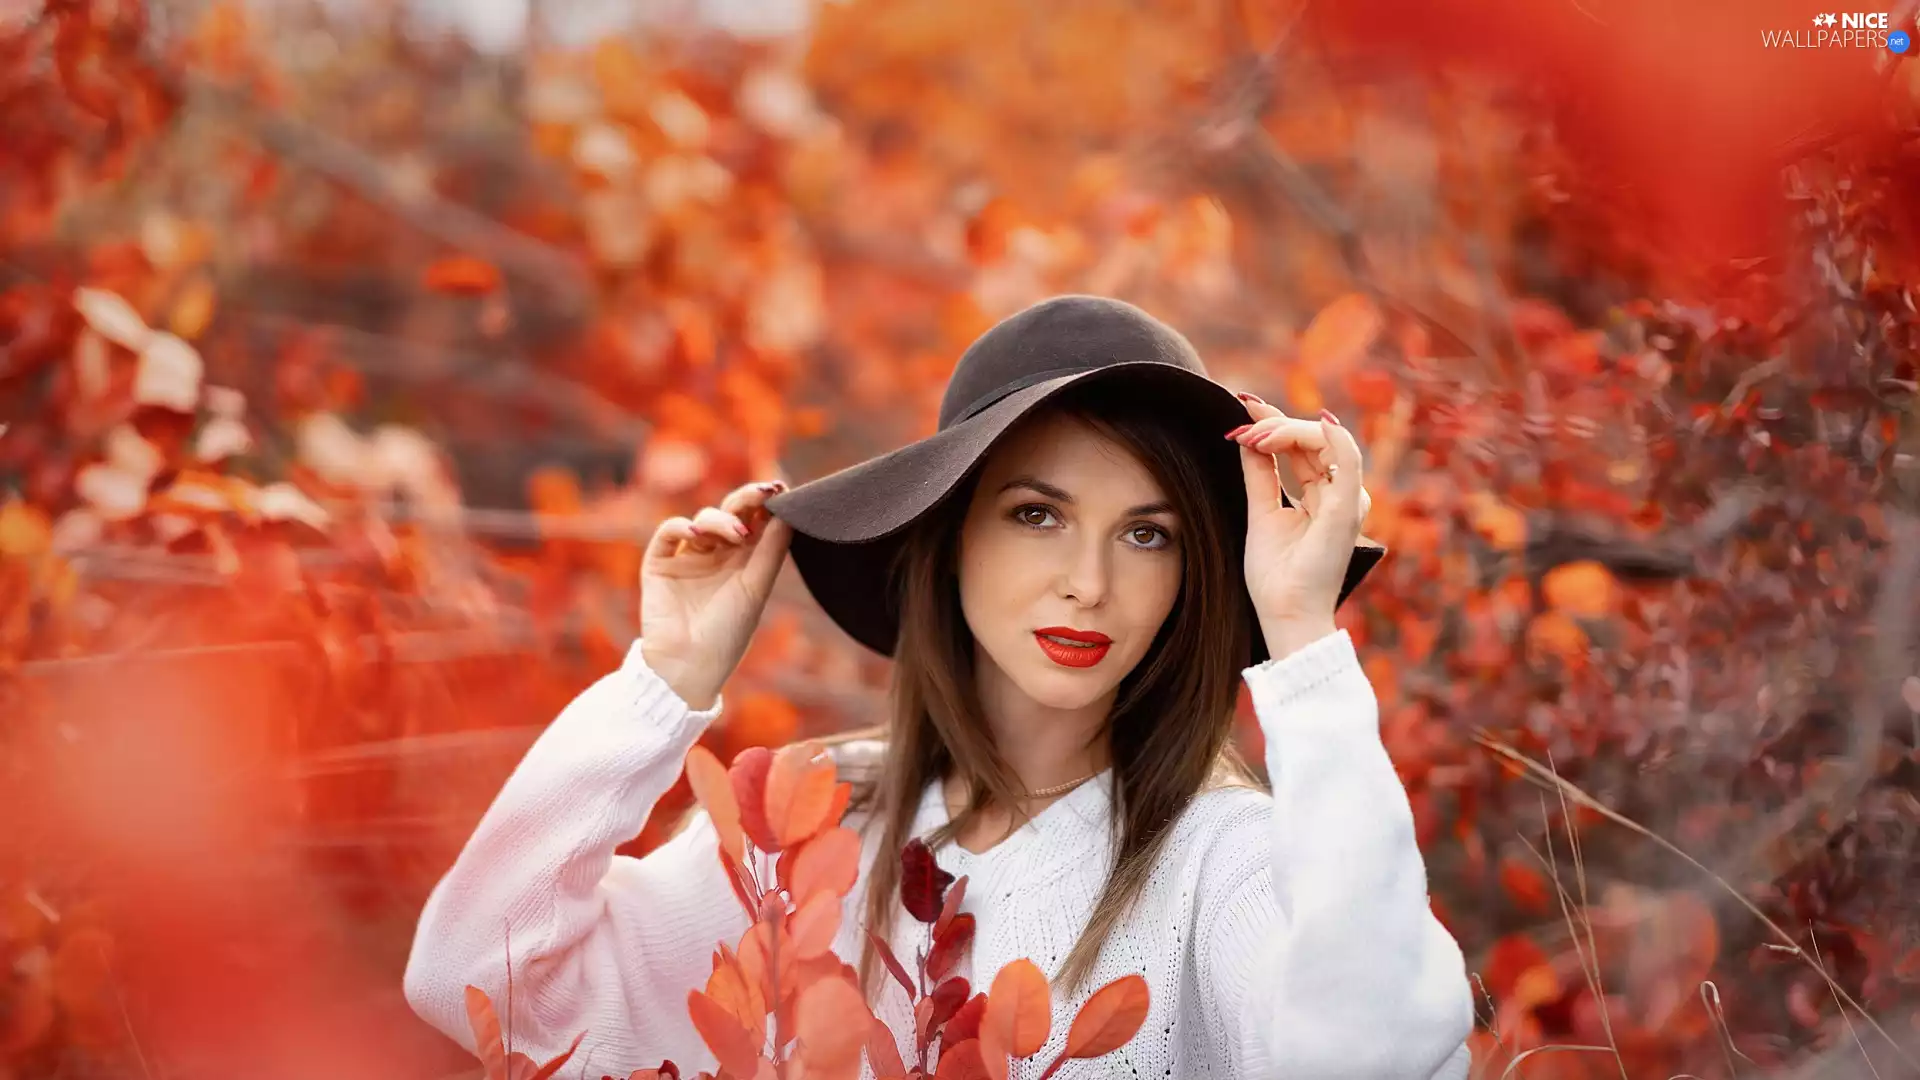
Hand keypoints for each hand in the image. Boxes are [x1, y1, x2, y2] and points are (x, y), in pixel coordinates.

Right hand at [639, 479, 793, 710]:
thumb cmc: (728, 633)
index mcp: (744, 562)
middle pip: (731, 513)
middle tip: (763, 492)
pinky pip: (668, 533)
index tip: (781, 489)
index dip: (765, 504)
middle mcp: (717, 555)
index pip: (756, 522)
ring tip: (736, 535)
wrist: (689, 665)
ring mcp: (687, 557)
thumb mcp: (756, 588)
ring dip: (720, 519)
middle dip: (746, 499)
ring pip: (703, 519)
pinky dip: (681, 527)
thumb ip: (771, 551)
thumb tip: (788, 511)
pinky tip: (697, 535)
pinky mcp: (659, 563)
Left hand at [1227, 397, 1370, 652]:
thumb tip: (1247, 437)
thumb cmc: (1276, 575)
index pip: (1302, 446)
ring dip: (1288, 430)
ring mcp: (1347, 501)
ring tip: (1255, 435)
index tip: (1240, 414)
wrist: (1285, 613)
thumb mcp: (1260, 512)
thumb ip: (1260, 474)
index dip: (1273, 425)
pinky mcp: (1347, 509)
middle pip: (1314, 439)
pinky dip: (1334, 436)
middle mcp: (1340, 495)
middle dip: (1275, 425)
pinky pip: (1347, 461)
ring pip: (1327, 441)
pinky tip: (1318, 420)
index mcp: (1322, 496)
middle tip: (1242, 428)